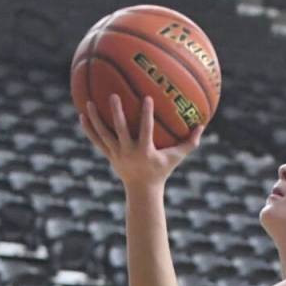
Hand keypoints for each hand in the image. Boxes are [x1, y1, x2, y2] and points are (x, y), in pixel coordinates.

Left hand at [80, 94, 202, 188]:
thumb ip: (190, 143)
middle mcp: (128, 152)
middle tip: (113, 95)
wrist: (142, 190)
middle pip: (120, 131)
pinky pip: (97, 141)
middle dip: (117, 113)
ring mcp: (116, 154)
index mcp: (145, 151)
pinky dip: (89, 130)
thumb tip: (203, 125)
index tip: (147, 97)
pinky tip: (82, 116)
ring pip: (104, 135)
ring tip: (89, 103)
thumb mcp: (176, 158)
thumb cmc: (161, 171)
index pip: (146, 130)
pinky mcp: (109, 156)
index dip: (146, 114)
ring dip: (96, 119)